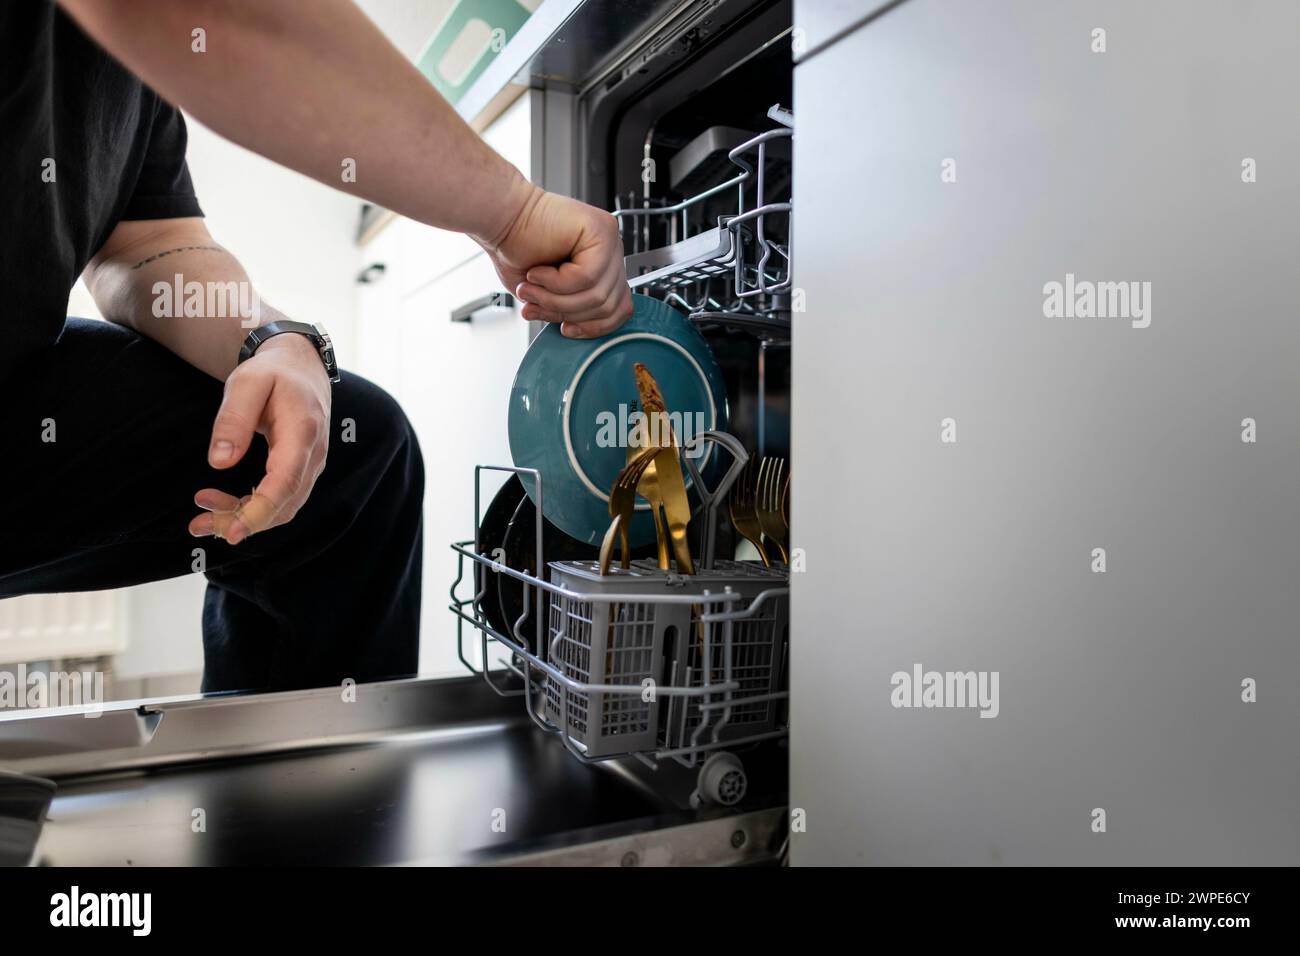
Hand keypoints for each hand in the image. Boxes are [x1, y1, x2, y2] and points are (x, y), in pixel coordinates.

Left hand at [188, 333, 331, 544]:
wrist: (301, 366)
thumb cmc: (273, 372)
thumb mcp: (247, 383)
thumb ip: (233, 420)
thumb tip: (219, 463)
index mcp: (303, 432)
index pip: (285, 482)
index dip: (260, 511)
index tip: (232, 532)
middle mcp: (313, 455)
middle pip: (284, 504)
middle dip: (243, 521)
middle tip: (198, 524)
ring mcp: (310, 465)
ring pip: (282, 507)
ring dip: (243, 518)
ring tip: (201, 518)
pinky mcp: (299, 470)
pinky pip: (280, 499)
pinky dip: (250, 509)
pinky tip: (222, 506)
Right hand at [485, 186, 633, 338]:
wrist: (500, 219)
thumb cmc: (518, 249)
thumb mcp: (546, 295)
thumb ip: (569, 310)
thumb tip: (579, 329)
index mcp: (604, 267)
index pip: (619, 308)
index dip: (593, 327)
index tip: (566, 328)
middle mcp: (611, 252)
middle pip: (608, 305)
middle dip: (566, 311)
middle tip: (535, 302)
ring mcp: (609, 239)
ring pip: (598, 294)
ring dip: (556, 298)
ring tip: (532, 288)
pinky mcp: (600, 229)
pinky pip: (587, 276)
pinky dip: (556, 282)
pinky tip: (538, 272)